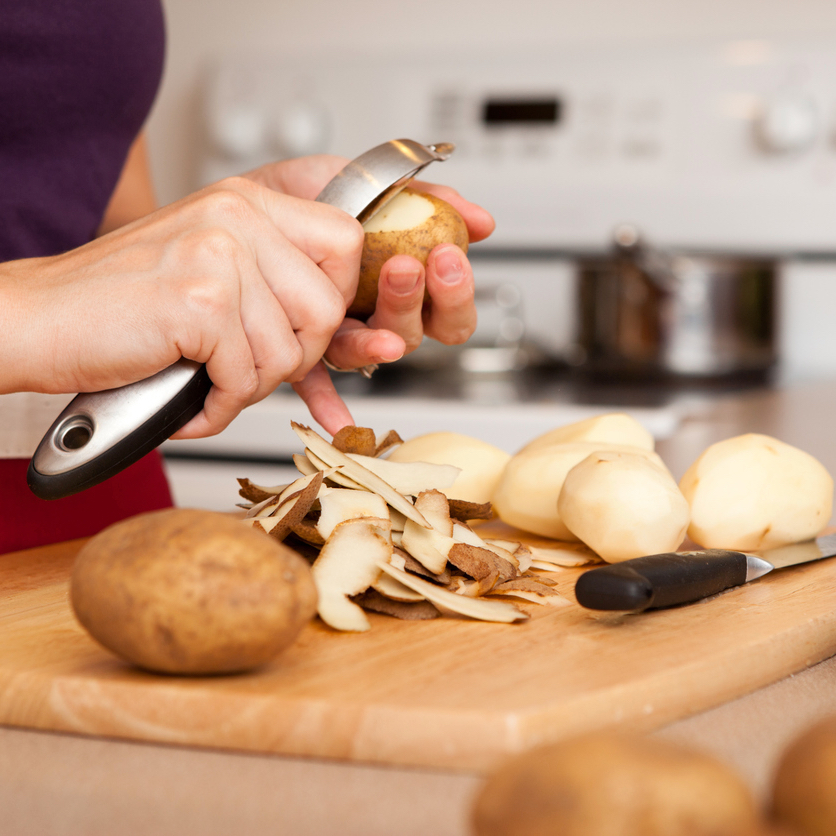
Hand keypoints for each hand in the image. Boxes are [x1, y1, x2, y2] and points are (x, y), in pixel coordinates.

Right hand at [1, 175, 363, 437]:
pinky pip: (245, 378)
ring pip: (288, 352)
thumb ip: (271, 274)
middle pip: (327, 306)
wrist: (37, 318)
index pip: (344, 241)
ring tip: (210, 380)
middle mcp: (237, 217)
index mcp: (247, 202)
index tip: (303, 326)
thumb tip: (338, 316)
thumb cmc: (121, 303)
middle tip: (251, 366)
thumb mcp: (208, 263)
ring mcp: (218, 256)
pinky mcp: (199, 303)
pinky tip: (191, 399)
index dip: (336, 296)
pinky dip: (219, 406)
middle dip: (298, 356)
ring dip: (251, 386)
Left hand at [247, 157, 495, 433]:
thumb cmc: (316, 198)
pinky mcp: (303, 348)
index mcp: (403, 288)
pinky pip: (315, 383)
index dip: (456, 293)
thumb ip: (429, 199)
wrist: (254, 200)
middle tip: (409, 266)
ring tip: (366, 302)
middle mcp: (377, 319)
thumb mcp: (374, 183)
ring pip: (370, 352)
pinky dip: (327, 403)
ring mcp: (341, 336)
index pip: (448, 312)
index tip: (448, 256)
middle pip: (416, 334)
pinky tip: (337, 419)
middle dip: (417, 303)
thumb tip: (480, 221)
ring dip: (378, 338)